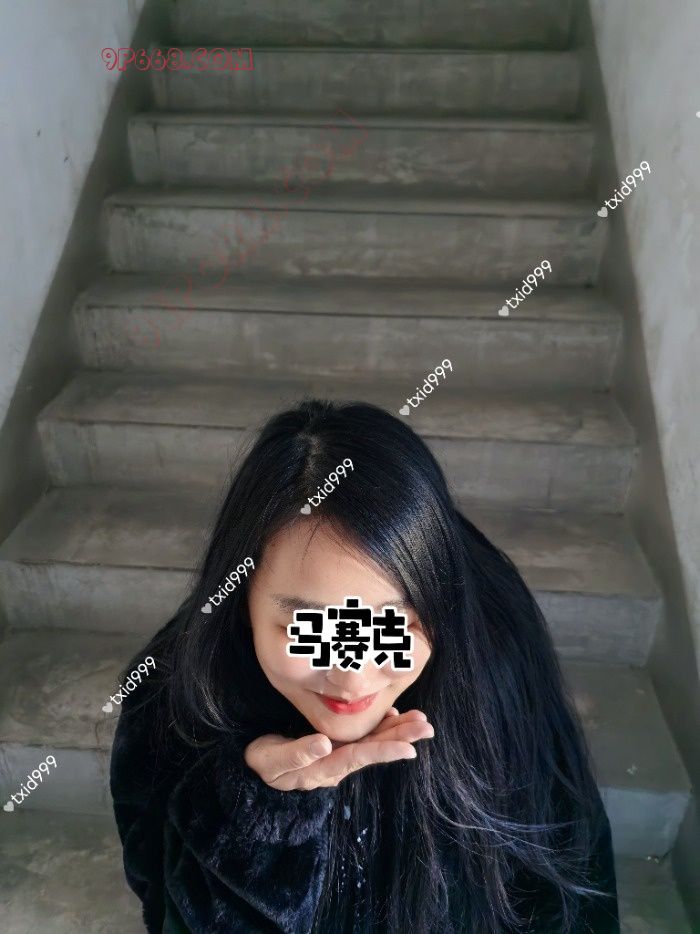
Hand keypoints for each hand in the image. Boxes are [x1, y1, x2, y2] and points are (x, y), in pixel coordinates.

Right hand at [244, 708, 433, 791]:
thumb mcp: (274, 761)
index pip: (359, 757)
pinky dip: (381, 726)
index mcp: (325, 768)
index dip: (384, 751)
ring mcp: (339, 755)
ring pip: (372, 743)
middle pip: (373, 750)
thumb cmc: (265, 762)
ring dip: (397, 731)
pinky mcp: (338, 746)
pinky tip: (394, 714)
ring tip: (420, 721)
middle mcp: (337, 763)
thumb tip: (324, 743)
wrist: (256, 769)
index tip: (409, 749)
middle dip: (401, 737)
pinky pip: (364, 737)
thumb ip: (297, 753)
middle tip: (427, 727)